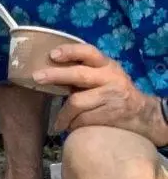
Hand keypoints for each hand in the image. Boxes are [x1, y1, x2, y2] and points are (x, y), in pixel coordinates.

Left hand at [37, 44, 166, 145]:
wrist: (142, 113)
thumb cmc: (114, 90)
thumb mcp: (104, 75)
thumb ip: (83, 71)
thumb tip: (48, 72)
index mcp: (106, 64)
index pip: (88, 52)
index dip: (70, 51)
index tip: (52, 55)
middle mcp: (109, 77)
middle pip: (78, 75)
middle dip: (55, 75)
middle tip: (36, 78)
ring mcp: (110, 96)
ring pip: (77, 102)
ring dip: (63, 114)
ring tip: (58, 121)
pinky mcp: (110, 114)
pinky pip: (83, 119)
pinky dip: (72, 124)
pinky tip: (70, 127)